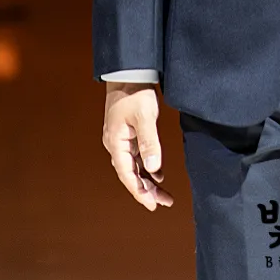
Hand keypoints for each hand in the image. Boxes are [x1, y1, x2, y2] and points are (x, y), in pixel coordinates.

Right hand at [102, 81, 174, 209]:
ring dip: (147, 181)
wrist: (129, 74)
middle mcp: (116, 145)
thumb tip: (154, 167)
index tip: (152, 205)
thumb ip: (150, 142)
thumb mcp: (145, 117)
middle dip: (146, 190)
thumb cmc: (135, 93)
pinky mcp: (128, 136)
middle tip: (163, 203)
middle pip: (130, 174)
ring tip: (163, 195)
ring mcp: (121, 141)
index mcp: (116, 142)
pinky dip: (147, 168)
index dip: (139, 191)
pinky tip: (158, 175)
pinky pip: (137, 158)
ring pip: (134, 168)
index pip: (127, 174)